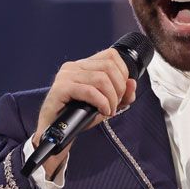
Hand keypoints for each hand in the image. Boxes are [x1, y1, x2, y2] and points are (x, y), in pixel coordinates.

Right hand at [33, 48, 136, 174]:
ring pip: (101, 78)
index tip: (121, 92)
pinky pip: (89, 91)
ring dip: (111, 98)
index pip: (111, 55)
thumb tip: (132, 83)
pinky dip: (102, 102)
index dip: (123, 74)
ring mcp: (66, 76)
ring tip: (109, 110)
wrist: (56, 132)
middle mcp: (74, 66)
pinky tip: (103, 111)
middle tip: (115, 104)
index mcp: (84, 65)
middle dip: (119, 88)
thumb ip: (123, 95)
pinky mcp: (61, 88)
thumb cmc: (78, 117)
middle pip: (109, 67)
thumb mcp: (106, 104)